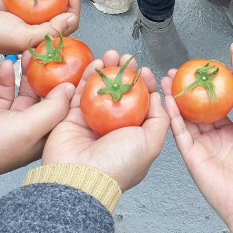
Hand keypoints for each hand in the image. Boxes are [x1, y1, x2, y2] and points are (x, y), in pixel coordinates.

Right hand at [0, 59, 70, 176]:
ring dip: (27, 75)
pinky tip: (7, 65)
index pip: (65, 110)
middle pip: (46, 99)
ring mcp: (10, 123)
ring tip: (28, 55)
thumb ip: (52, 108)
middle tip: (48, 56)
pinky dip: (6, 79)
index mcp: (43, 138)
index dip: (71, 88)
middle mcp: (30, 131)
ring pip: (25, 94)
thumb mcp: (28, 126)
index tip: (74, 67)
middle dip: (48, 77)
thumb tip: (70, 89)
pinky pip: (5, 94)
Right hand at [42, 51, 169, 190]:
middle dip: (125, 74)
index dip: (145, 85)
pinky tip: (96, 64)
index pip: (144, 105)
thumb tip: (158, 98)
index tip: (144, 71)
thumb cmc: (117, 165)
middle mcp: (114, 130)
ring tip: (112, 55)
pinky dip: (88, 76)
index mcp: (135, 138)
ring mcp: (93, 124)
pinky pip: (81, 93)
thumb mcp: (151, 143)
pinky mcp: (72, 119)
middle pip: (122, 94)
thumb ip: (159, 119)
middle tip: (127, 59)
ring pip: (101, 90)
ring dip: (108, 71)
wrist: (80, 177)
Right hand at [164, 78, 232, 232]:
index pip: (221, 101)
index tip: (210, 66)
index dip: (215, 85)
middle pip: (199, 106)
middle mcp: (215, 135)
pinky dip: (173, 116)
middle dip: (190, 88)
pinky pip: (180, 133)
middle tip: (181, 70)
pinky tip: (169, 101)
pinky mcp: (192, 156)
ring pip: (186, 116)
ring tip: (169, 79)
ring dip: (177, 98)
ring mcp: (202, 145)